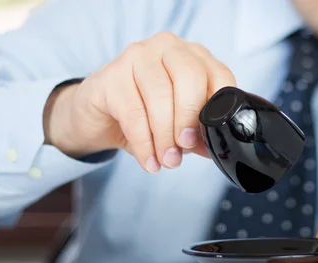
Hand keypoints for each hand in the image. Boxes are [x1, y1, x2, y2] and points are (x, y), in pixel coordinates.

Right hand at [43, 31, 235, 171]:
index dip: (217, 108)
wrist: (98, 116)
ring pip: (160, 96)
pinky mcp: (111, 76)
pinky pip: (133, 113)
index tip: (210, 136)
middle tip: (185, 146)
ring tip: (167, 160)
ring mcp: (137, 56)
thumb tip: (216, 147)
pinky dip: (144, 143)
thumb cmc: (146, 114)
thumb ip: (199, 133)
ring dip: (165, 136)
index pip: (219, 75)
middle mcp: (167, 47)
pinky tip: (149, 161)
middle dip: (189, 117)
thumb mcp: (178, 124)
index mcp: (193, 56)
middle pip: (190, 77)